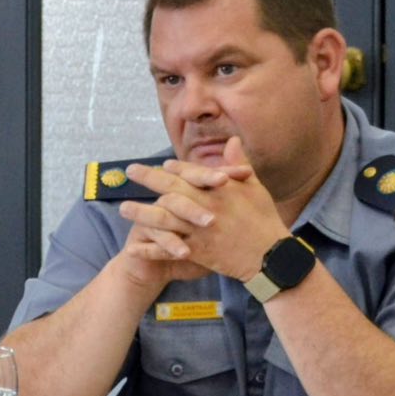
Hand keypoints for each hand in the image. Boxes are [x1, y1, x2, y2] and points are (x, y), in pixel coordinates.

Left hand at [119, 138, 287, 282]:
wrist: (272, 255)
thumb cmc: (264, 219)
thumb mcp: (254, 188)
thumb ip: (237, 164)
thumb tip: (232, 140)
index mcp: (219, 189)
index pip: (191, 173)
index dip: (175, 168)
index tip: (162, 165)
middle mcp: (205, 207)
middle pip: (171, 190)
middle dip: (148, 179)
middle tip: (130, 171)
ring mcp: (199, 230)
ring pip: (164, 220)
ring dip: (141, 214)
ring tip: (122, 208)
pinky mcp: (197, 251)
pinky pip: (168, 250)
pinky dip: (150, 250)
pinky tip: (132, 249)